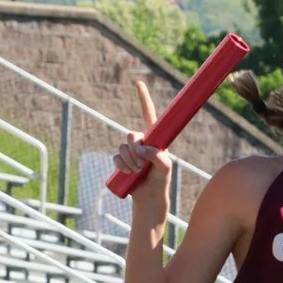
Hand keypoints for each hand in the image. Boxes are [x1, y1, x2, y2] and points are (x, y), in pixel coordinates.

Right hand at [112, 80, 174, 207]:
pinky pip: (116, 157)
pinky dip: (121, 165)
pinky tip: (127, 173)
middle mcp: (142, 143)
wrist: (149, 198)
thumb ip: (159, 158)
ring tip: (137, 172)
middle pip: (132, 134)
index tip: (138, 83)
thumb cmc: (161, 182)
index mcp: (155, 139)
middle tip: (141, 164)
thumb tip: (144, 149)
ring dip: (129, 160)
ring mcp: (131, 152)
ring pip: (123, 148)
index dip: (143, 99)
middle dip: (134, 148)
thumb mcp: (165, 170)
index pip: (149, 115)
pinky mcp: (122, 162)